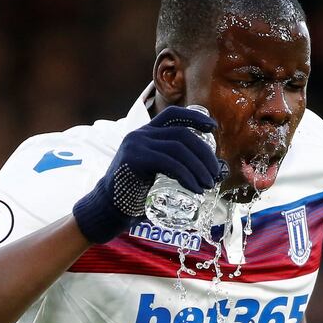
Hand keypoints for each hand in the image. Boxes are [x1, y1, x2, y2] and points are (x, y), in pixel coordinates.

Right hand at [73, 106, 226, 243]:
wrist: (107, 207)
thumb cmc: (135, 192)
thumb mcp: (156, 171)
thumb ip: (175, 163)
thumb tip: (211, 170)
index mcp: (146, 133)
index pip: (173, 115)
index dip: (195, 117)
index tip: (213, 127)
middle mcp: (140, 134)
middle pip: (182, 134)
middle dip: (204, 153)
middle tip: (214, 173)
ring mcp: (136, 145)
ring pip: (178, 148)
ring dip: (199, 167)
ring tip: (207, 184)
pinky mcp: (135, 159)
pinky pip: (170, 163)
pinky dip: (187, 176)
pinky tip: (195, 188)